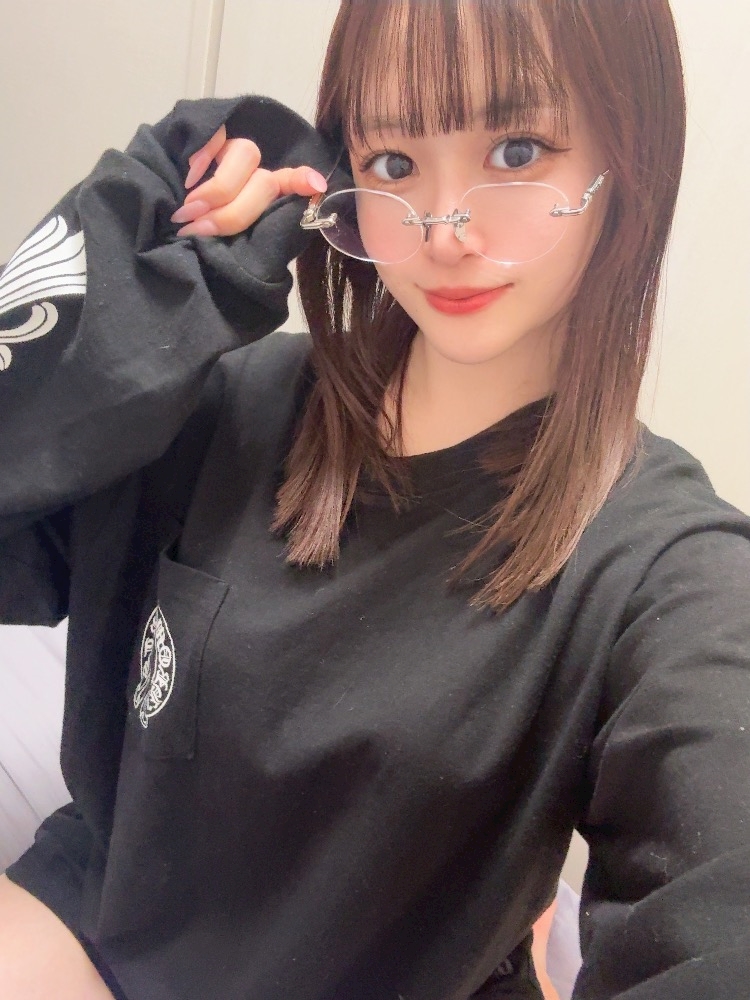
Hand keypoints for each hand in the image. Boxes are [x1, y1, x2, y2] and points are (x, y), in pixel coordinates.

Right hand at [170, 125, 327, 237]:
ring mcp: (231, 150)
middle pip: (264, 184)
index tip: (316, 185)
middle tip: (195, 230)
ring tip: (188, 210)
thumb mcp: (216, 245)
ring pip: (245, 157)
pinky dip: (203, 157)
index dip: (302, 181)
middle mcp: (252, 172)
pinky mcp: (208, 129)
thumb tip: (259, 243)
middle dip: (230, 214)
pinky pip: (217, 136)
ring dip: (217, 189)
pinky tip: (187, 175)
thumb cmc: (182, 234)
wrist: (145, 215)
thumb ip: (238, 237)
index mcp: (259, 199)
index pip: (290, 185)